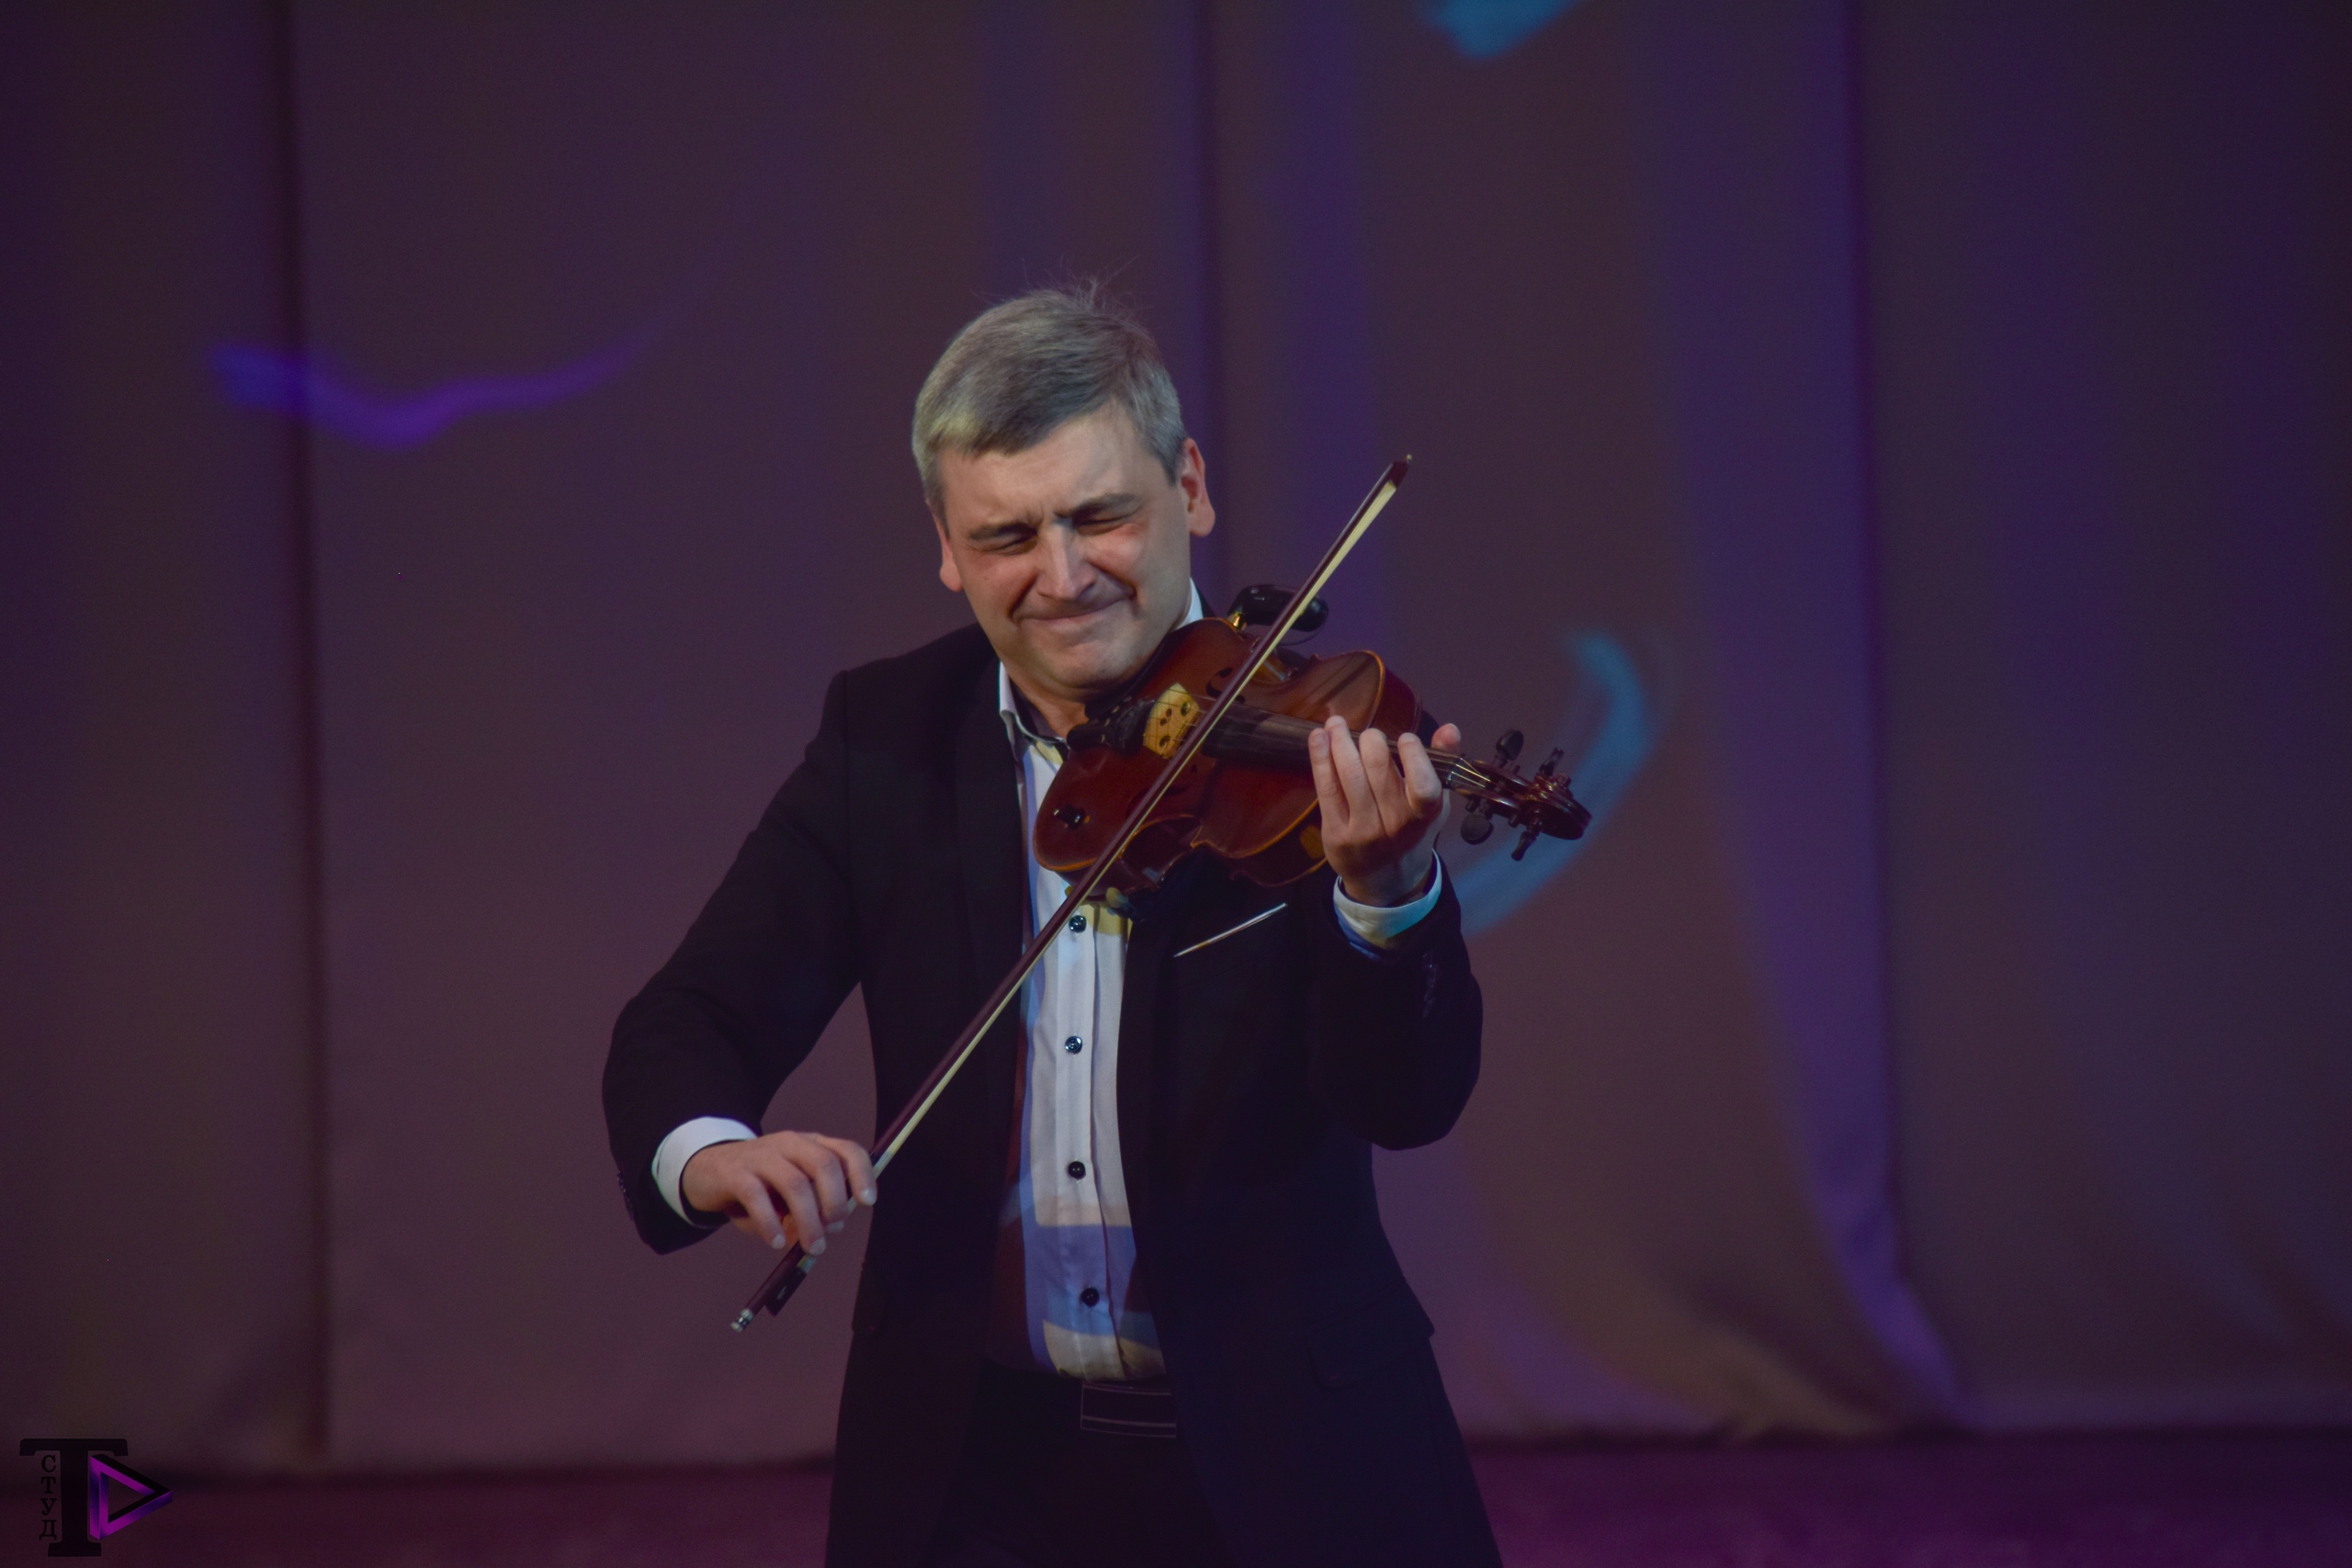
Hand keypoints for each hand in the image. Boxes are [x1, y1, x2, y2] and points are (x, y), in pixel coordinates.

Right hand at [681, 1130, 875, 1253]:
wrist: (706, 1171)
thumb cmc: (758, 1186)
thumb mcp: (787, 1197)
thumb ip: (808, 1212)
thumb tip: (822, 1236)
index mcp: (810, 1145)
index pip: (846, 1150)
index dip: (861, 1174)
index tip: (867, 1201)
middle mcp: (789, 1144)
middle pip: (823, 1164)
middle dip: (835, 1201)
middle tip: (833, 1229)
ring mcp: (761, 1155)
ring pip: (795, 1183)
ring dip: (808, 1220)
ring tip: (812, 1246)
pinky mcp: (735, 1173)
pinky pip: (757, 1197)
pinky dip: (771, 1223)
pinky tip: (776, 1242)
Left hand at [1307, 716, 1459, 906]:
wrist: (1386, 881)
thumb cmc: (1413, 832)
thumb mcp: (1435, 803)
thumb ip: (1443, 763)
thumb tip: (1450, 728)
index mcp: (1424, 816)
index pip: (1423, 787)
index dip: (1414, 757)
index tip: (1405, 738)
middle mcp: (1395, 825)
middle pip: (1378, 772)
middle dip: (1371, 741)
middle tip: (1369, 733)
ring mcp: (1363, 831)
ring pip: (1349, 776)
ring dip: (1340, 742)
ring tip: (1336, 722)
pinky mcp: (1336, 834)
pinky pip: (1327, 788)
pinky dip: (1320, 758)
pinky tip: (1318, 738)